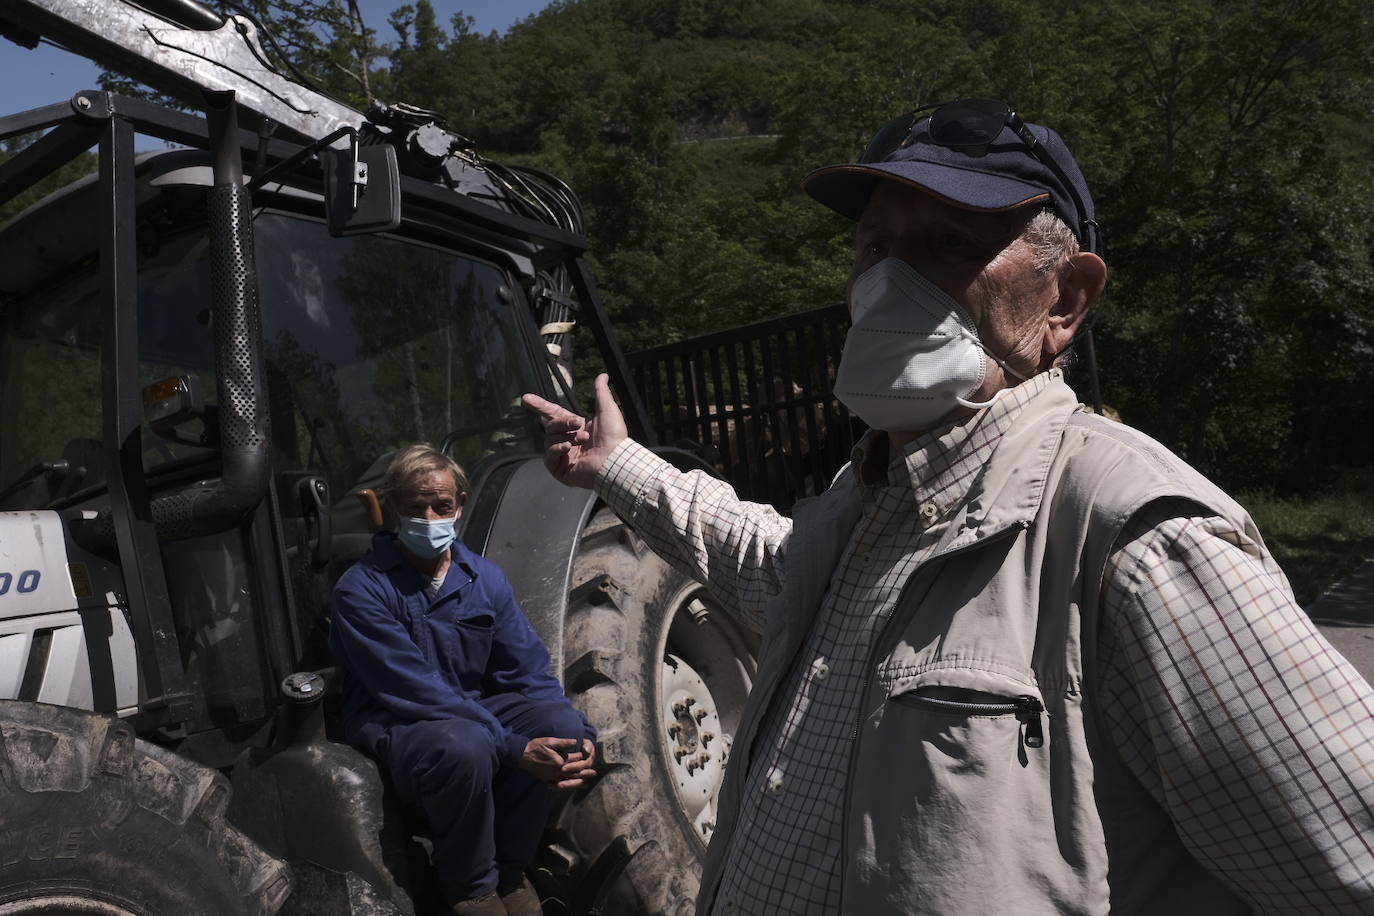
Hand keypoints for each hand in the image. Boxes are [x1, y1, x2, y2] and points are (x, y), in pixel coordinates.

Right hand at [519, 737, 597, 789]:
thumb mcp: (550, 741)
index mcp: (559, 762)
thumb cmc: (536, 746)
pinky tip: (571, 786)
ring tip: (586, 781)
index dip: (581, 755)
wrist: (521, 755)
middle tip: (595, 773)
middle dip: (585, 772)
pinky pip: (559, 785)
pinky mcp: (547, 779)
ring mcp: (552, 777)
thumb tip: (576, 741)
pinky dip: (567, 786)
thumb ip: (564, 743)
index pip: (574, 759)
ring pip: (568, 780)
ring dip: (578, 780)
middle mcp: (557, 771)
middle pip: (574, 772)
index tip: (588, 753)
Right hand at [521, 374, 626, 488]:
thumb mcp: (606, 409)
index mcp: (577, 428)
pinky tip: (568, 448)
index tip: (526, 398)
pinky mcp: (561, 470)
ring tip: (582, 440)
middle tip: (578, 424)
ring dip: (566, 437)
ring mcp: (564, 457)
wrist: (615, 459)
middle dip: (563, 423)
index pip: (553, 414)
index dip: (541, 406)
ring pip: (549, 440)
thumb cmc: (614, 436)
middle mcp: (568, 442)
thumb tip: (603, 375)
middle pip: (551, 426)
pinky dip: (556, 449)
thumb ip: (601, 391)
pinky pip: (548, 456)